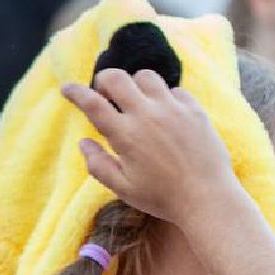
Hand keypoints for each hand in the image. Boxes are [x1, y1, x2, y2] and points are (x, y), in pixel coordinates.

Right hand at [60, 69, 238, 227]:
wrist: (207, 197)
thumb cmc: (161, 197)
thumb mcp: (122, 188)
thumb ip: (98, 164)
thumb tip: (84, 142)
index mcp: (125, 134)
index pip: (92, 103)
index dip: (75, 92)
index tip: (66, 88)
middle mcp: (148, 115)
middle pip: (117, 78)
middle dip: (103, 80)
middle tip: (103, 94)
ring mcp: (174, 109)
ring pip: (146, 76)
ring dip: (134, 84)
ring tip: (134, 102)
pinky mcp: (195, 110)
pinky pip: (174, 90)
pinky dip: (163, 96)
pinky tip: (162, 113)